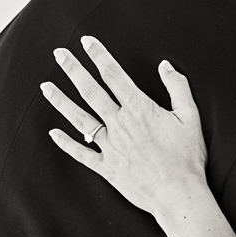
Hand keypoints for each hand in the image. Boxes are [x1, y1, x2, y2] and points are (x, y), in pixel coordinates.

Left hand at [44, 36, 209, 220]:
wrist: (178, 195)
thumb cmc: (187, 157)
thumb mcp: (190, 117)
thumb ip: (177, 88)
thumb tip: (166, 65)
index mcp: (140, 109)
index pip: (114, 74)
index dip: (99, 55)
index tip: (86, 41)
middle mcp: (120, 124)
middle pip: (90, 91)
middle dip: (73, 70)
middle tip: (58, 54)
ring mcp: (110, 147)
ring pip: (79, 119)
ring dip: (60, 101)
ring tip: (45, 87)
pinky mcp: (107, 168)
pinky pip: (81, 154)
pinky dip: (66, 143)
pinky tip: (53, 133)